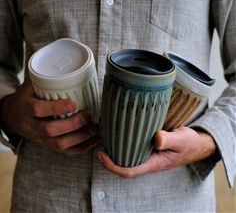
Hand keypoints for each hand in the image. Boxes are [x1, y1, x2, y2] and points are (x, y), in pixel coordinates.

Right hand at [0, 80, 97, 154]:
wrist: (12, 118)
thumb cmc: (26, 99)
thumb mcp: (30, 86)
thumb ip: (45, 78)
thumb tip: (69, 66)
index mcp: (25, 108)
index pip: (38, 110)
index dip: (56, 108)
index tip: (73, 104)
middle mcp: (31, 127)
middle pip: (51, 131)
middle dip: (73, 124)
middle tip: (88, 115)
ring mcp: (40, 139)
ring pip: (60, 144)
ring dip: (81, 137)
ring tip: (94, 127)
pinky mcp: (48, 147)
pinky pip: (65, 152)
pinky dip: (81, 148)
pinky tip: (93, 140)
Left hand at [96, 127, 215, 177]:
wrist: (197, 144)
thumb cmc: (189, 143)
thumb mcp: (182, 140)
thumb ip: (170, 140)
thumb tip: (156, 139)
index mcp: (154, 163)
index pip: (129, 171)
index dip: (113, 166)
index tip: (101, 154)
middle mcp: (148, 161)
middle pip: (124, 166)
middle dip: (108, 160)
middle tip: (97, 145)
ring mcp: (148, 156)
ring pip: (127, 158)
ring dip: (114, 152)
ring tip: (104, 139)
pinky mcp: (149, 149)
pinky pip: (132, 150)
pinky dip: (122, 145)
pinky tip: (118, 135)